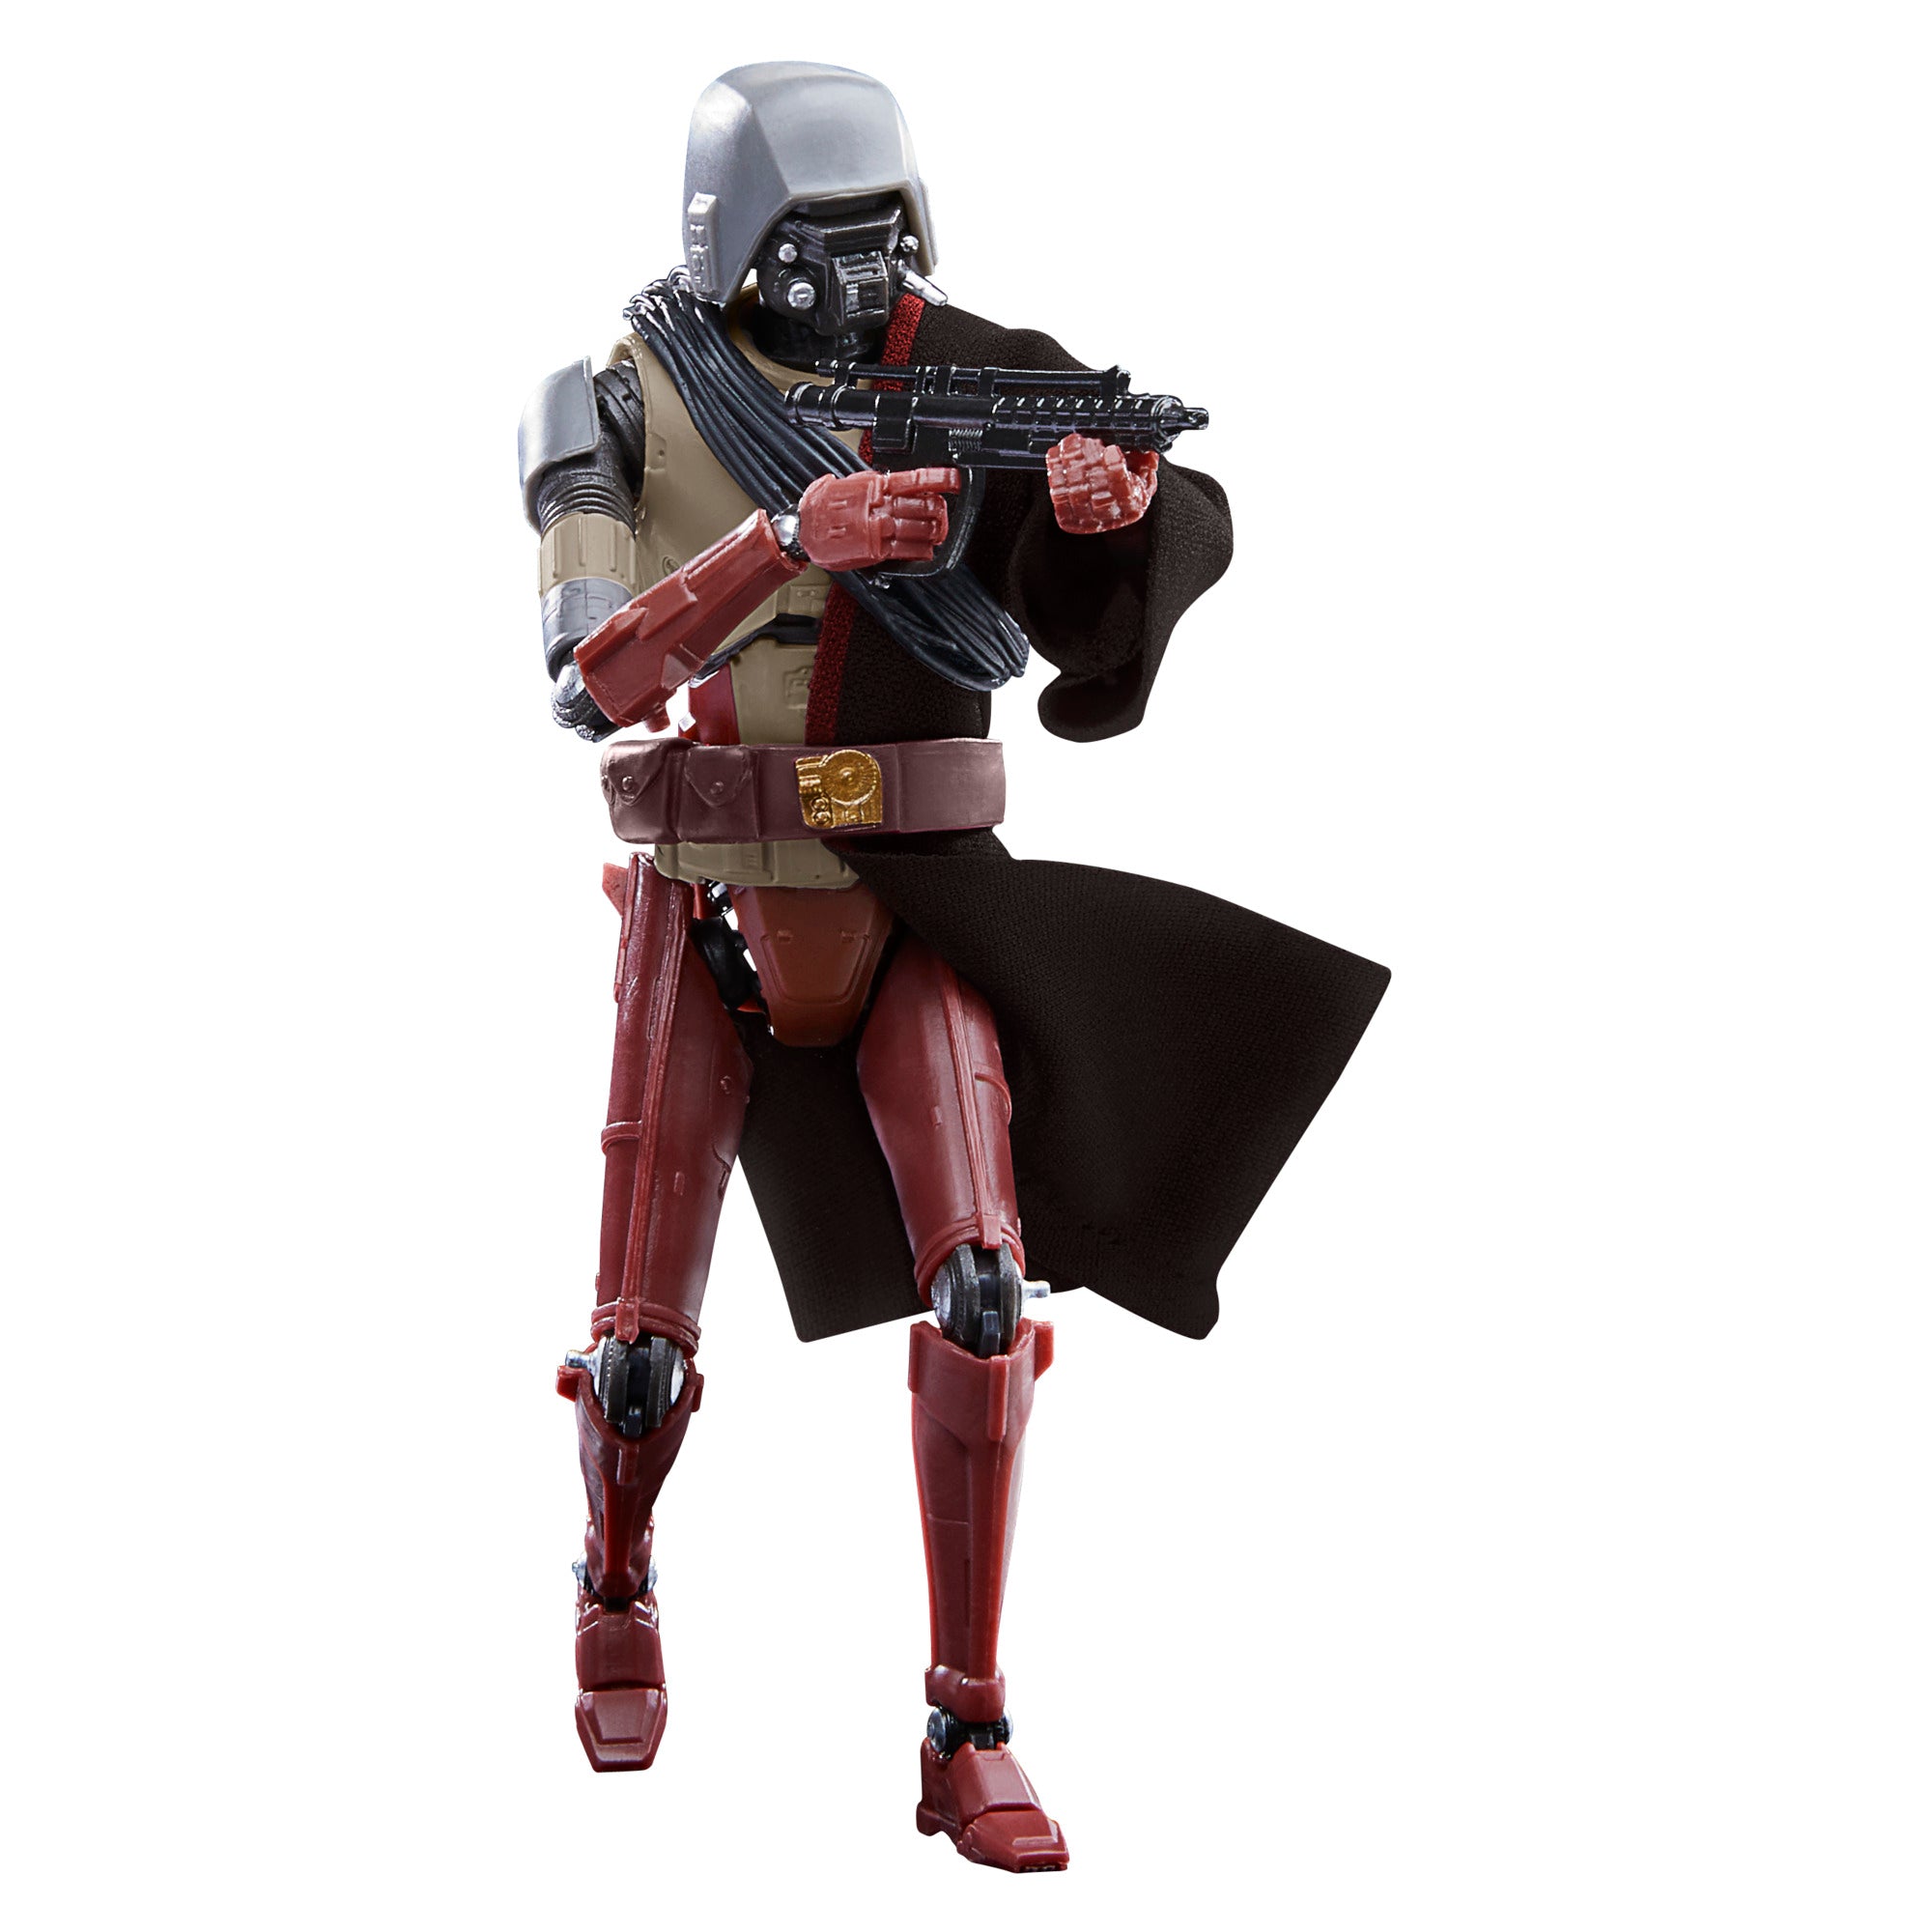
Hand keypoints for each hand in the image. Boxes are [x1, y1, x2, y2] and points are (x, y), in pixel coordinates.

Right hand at [797, 467, 960, 570]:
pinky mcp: (877, 550)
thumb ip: (877, 485)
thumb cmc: (824, 506)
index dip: (940, 479)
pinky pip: (908, 551)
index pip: (916, 480)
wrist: (804, 529)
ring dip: (934, 531)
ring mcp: (880, 529)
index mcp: (876, 485)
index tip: (954, 480)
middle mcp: (881, 506)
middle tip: (942, 513)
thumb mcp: (853, 484)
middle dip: (939, 511)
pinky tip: (927, 550)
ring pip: (921, 529)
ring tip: (937, 532)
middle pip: (924, 505)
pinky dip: (922, 551)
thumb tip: (897, 483)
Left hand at [1045, 434, 1157, 533]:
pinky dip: (1056, 477)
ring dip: (1069, 467)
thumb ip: (1145, 460)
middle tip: (1081, 441)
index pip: (1125, 490)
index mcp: (1134, 504)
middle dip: (1088, 462)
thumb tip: (1148, 454)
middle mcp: (1113, 516)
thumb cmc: (1128, 482)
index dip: (1117, 470)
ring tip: (1066, 446)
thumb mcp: (1143, 468)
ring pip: (1076, 495)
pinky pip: (1060, 500)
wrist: (1112, 504)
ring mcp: (1090, 520)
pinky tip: (1055, 460)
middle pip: (1097, 490)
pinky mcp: (1071, 520)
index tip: (1111, 450)